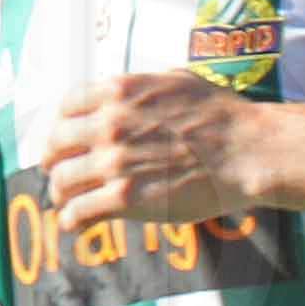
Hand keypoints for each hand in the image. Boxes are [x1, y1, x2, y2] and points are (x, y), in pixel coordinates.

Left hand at [41, 70, 278, 226]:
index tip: (66, 140)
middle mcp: (108, 123)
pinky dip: (73, 220)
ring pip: (62, 181)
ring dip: (61, 194)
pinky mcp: (125, 198)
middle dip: (54, 161)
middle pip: (55, 145)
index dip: (61, 125)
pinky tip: (77, 224)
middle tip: (59, 173)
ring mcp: (114, 162)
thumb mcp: (176, 81)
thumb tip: (126, 96)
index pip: (65, 106)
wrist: (250, 152)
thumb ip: (141, 87)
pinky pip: (79, 212)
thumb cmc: (224, 116)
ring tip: (68, 203)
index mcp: (117, 92)